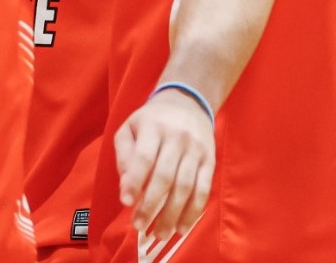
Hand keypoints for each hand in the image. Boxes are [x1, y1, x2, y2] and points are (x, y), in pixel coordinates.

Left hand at [115, 88, 215, 244]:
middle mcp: (177, 138)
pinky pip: (204, 189)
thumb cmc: (152, 121)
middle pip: (165, 176)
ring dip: (173, 214)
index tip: (126, 203)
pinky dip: (193, 211)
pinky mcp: (210, 160)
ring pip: (186, 187)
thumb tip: (126, 188)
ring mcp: (196, 150)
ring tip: (161, 234)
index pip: (144, 157)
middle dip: (152, 205)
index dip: (135, 182)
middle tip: (140, 226)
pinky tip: (182, 226)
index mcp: (153, 127)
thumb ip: (124, 155)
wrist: (188, 102)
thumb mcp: (130, 128)